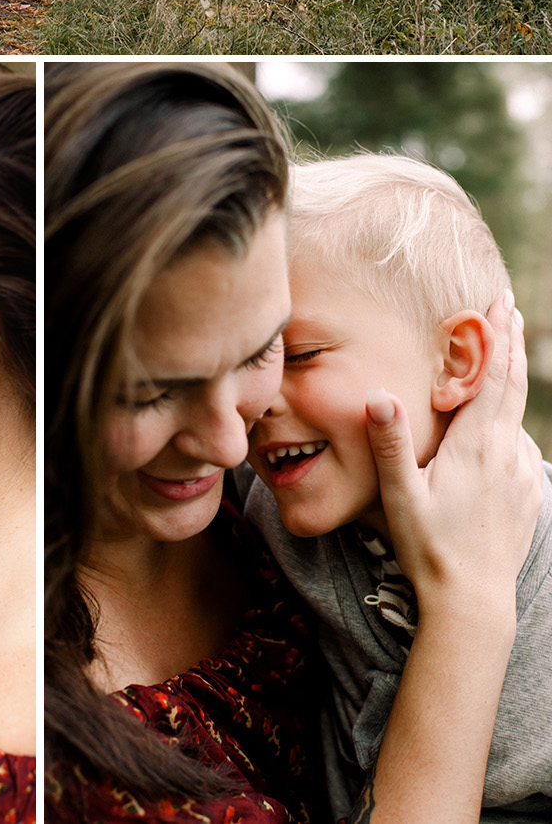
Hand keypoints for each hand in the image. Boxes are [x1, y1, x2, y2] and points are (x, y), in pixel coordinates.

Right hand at [364, 292, 540, 622]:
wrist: (473, 605)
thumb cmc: (429, 548)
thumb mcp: (400, 494)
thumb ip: (390, 441)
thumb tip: (378, 392)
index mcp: (477, 445)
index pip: (492, 375)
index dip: (496, 336)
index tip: (500, 302)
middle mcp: (506, 453)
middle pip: (512, 385)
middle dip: (510, 344)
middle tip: (509, 309)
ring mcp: (521, 476)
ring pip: (517, 418)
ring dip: (509, 386)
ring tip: (498, 364)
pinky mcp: (528, 498)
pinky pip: (522, 450)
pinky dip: (512, 426)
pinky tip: (503, 431)